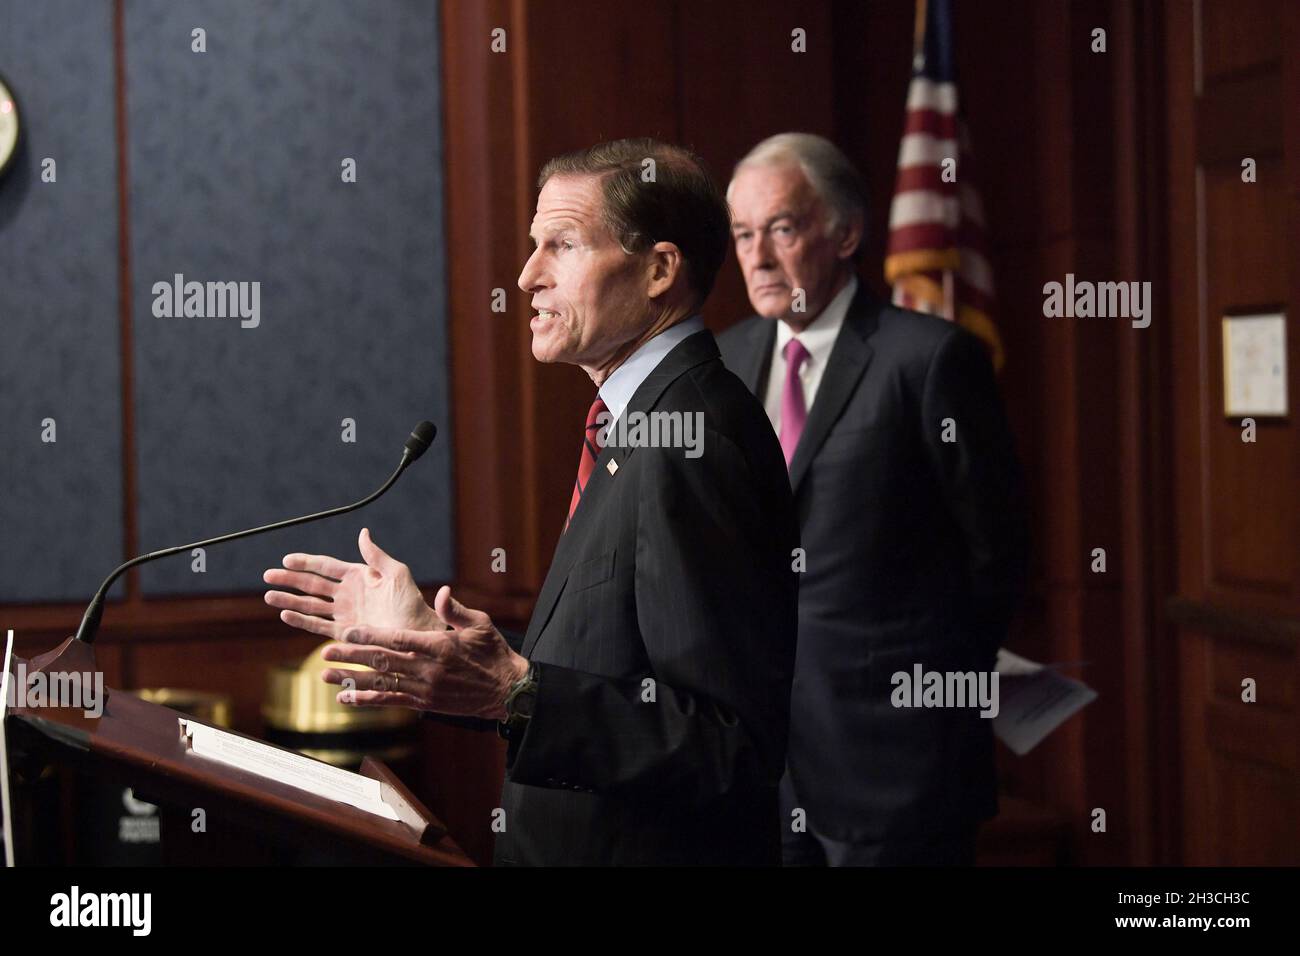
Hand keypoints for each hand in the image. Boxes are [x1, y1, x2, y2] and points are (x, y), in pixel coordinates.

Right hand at [263, 527, 437, 639]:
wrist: (417, 631)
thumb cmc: (411, 601)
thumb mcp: (396, 573)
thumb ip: (375, 555)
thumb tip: (363, 532)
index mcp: (358, 576)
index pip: (326, 566)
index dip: (306, 562)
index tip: (286, 559)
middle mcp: (347, 594)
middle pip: (312, 585)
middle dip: (289, 580)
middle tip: (267, 575)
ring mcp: (344, 614)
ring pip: (310, 605)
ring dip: (289, 600)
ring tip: (269, 595)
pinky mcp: (344, 633)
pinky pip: (318, 625)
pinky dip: (301, 620)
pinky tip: (285, 615)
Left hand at [319, 585, 529, 719]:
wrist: (506, 689)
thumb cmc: (492, 652)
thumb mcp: (480, 624)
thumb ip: (456, 610)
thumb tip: (442, 593)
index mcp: (439, 646)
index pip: (398, 640)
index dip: (370, 636)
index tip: (348, 631)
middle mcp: (428, 669)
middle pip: (382, 662)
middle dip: (352, 656)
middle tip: (325, 652)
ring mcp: (425, 688)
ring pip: (381, 683)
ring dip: (352, 679)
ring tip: (326, 674)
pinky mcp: (425, 703)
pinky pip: (391, 701)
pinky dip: (367, 699)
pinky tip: (346, 696)